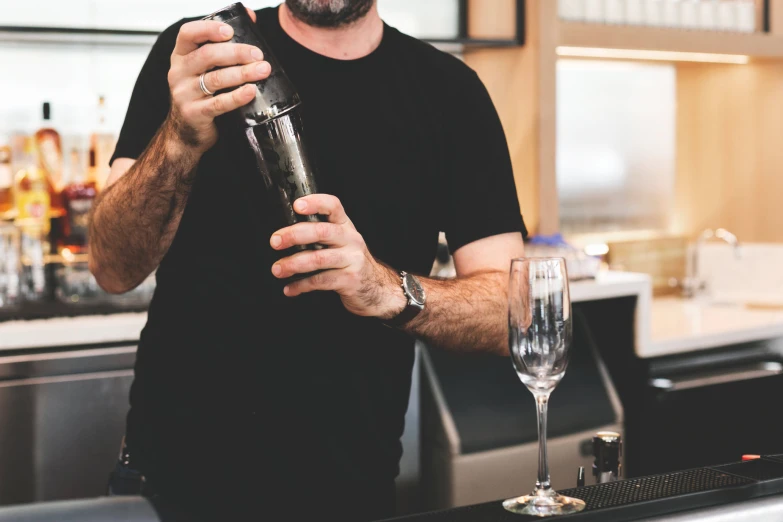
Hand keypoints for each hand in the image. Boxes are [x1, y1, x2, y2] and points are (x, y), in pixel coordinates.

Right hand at [166, 8, 269, 152]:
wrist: (186, 131)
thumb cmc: (201, 93)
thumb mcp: (205, 67)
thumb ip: (224, 43)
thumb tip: (250, 16)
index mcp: (181, 55)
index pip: (188, 33)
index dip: (209, 29)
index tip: (230, 31)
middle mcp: (179, 72)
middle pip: (207, 56)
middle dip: (236, 53)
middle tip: (259, 55)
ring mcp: (184, 94)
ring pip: (215, 79)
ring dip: (242, 73)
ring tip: (263, 70)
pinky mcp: (194, 113)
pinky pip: (218, 104)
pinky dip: (237, 97)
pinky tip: (251, 91)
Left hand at [269, 195, 406, 318]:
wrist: (377, 288)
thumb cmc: (350, 262)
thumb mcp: (341, 243)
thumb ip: (320, 235)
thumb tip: (284, 235)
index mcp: (345, 226)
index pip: (333, 206)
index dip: (315, 203)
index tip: (296, 205)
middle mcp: (351, 240)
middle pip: (322, 231)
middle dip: (294, 235)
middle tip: (275, 242)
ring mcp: (352, 260)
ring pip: (319, 259)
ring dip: (294, 264)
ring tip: (278, 269)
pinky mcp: (350, 280)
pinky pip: (321, 281)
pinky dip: (301, 285)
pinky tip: (290, 288)